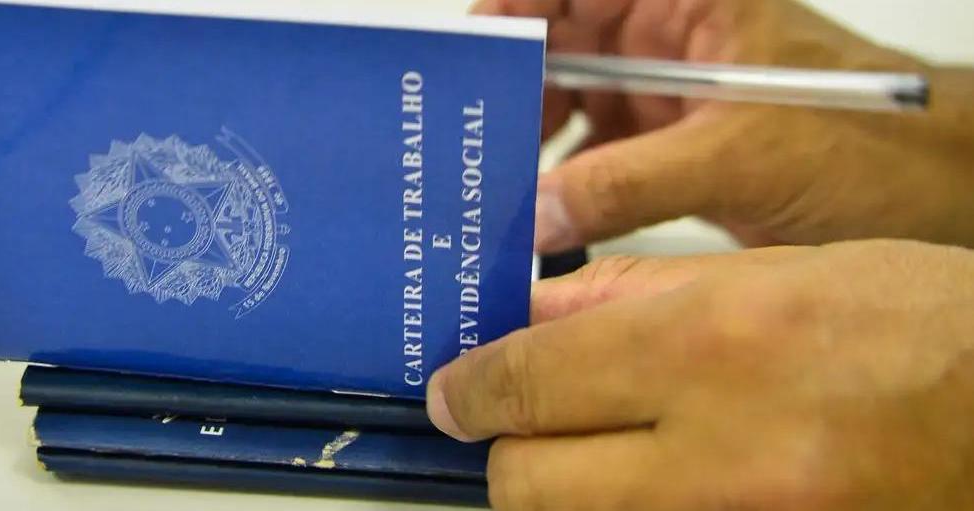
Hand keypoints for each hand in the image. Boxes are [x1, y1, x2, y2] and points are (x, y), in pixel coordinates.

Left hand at [427, 240, 973, 509]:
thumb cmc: (912, 324)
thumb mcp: (770, 274)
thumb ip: (632, 296)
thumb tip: (533, 317)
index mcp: (713, 346)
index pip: (529, 383)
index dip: (472, 390)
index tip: (455, 393)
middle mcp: (721, 455)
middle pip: (530, 488)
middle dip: (510, 454)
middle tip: (522, 426)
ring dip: (568, 491)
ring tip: (599, 448)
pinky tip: (654, 478)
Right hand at [472, 0, 973, 250]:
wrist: (931, 199)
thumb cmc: (873, 142)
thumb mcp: (741, 154)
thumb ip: (631, 183)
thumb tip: (535, 213)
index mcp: (688, 1)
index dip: (516, 4)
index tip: (467, 47)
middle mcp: (666, 40)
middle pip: (558, 45)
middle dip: (507, 84)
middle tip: (459, 132)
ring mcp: (663, 98)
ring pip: (566, 105)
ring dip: (524, 140)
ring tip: (481, 181)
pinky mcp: (665, 154)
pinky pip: (590, 161)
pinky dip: (556, 187)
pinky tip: (527, 215)